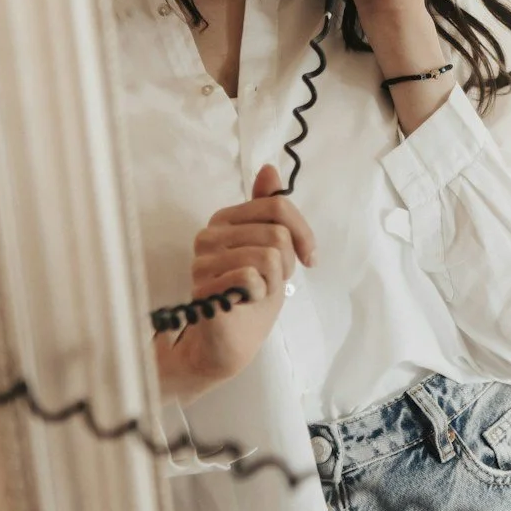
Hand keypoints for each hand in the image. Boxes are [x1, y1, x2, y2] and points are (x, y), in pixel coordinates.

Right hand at [154, 163, 315, 404]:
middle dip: (286, 264)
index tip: (308, 257)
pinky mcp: (203, 287)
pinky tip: (245, 302)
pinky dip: (259, 294)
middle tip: (271, 282)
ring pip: (267, 256)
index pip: (277, 206)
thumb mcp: (272, 248)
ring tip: (257, 293)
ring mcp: (202, 261)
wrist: (231, 343)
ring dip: (273, 282)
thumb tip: (269, 168)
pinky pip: (250, 277)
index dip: (302, 234)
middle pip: (276, 234)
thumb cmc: (252, 295)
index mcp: (225, 219)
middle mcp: (208, 235)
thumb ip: (268, 209)